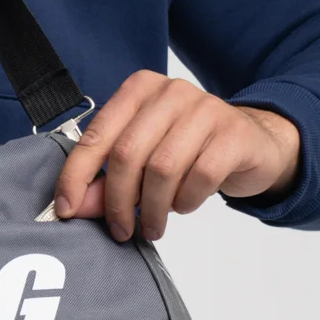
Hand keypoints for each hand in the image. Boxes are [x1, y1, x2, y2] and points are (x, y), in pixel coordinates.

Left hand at [53, 71, 300, 240]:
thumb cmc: (188, 150)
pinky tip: (183, 205)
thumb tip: (75, 207)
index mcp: (139, 90)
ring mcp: (205, 108)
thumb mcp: (142, 160)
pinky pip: (199, 176)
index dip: (76, 176)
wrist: (252, 144)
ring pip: (162, 169)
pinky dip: (186, 201)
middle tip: (121, 230)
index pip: (96, 135)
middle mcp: (170, 92)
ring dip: (151, 208)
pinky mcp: (233, 133)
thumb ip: (106, 179)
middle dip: (117, 201)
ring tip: (152, 225)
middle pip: (127, 154)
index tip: (67, 210)